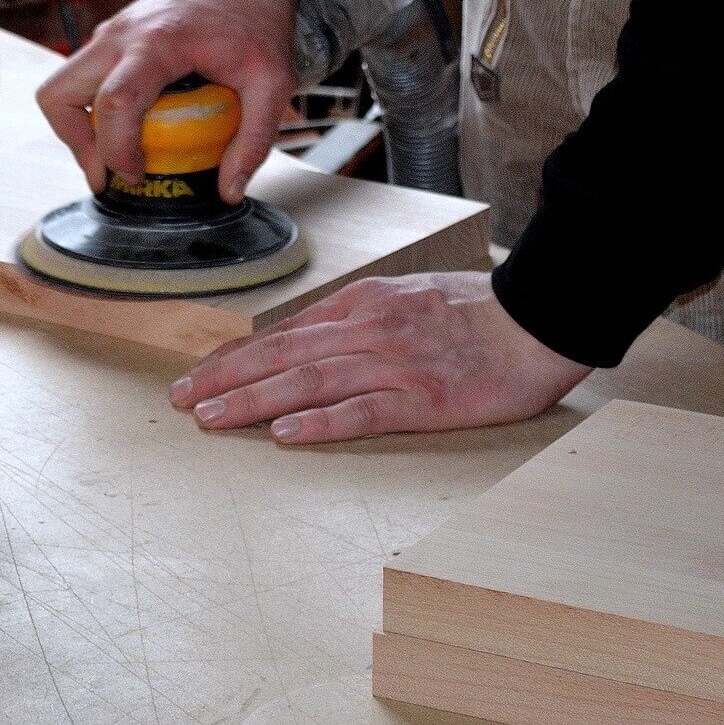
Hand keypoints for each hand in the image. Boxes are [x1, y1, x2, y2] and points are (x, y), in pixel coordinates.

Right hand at [35, 0, 304, 200]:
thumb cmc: (256, 15)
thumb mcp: (273, 83)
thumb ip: (255, 139)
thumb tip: (229, 190)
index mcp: (157, 43)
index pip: (115, 102)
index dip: (116, 150)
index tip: (136, 176)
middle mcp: (121, 36)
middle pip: (60, 95)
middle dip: (79, 144)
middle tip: (112, 173)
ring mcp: (111, 35)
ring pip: (62, 88)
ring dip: (81, 129)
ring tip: (119, 157)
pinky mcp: (114, 40)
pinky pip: (83, 81)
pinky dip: (94, 112)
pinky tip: (131, 130)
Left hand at [169, 272, 590, 443]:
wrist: (534, 319)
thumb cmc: (473, 311)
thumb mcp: (405, 296)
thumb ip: (358, 316)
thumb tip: (311, 336)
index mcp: (364, 304)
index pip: (286, 332)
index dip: (238, 354)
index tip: (201, 372)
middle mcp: (369, 329)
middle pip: (283, 355)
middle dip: (225, 377)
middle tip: (180, 399)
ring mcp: (395, 363)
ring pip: (309, 382)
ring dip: (253, 400)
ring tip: (209, 417)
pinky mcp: (424, 397)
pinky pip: (363, 412)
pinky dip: (321, 423)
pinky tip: (284, 435)